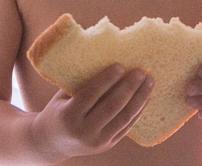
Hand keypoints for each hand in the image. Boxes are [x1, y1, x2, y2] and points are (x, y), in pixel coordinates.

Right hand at [28, 64, 151, 158]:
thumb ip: (82, 83)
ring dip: (140, 98)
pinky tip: (147, 96)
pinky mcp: (107, 145)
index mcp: (68, 116)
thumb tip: (108, 55)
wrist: (51, 143)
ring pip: (124, 118)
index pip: (90, 95)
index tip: (120, 65)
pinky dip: (139, 110)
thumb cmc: (59, 110)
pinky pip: (127, 126)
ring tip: (150, 80)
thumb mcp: (63, 97)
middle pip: (112, 107)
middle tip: (141, 71)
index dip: (106, 79)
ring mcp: (97, 142)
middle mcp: (83, 131)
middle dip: (129, 87)